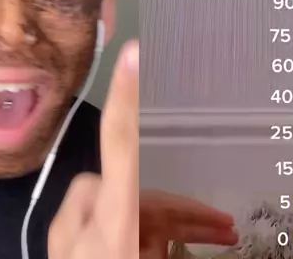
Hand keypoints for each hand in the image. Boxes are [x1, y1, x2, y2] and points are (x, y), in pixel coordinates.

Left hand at [48, 41, 237, 258]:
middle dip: (179, 205)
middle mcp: (84, 219)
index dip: (128, 95)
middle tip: (221, 224)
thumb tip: (203, 228)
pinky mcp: (71, 242)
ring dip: (167, 223)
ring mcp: (73, 231)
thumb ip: (174, 229)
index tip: (133, 52)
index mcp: (109, 222)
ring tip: (213, 236)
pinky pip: (110, 222)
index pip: (121, 143)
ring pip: (128, 204)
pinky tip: (171, 244)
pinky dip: (142, 231)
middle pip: (137, 185)